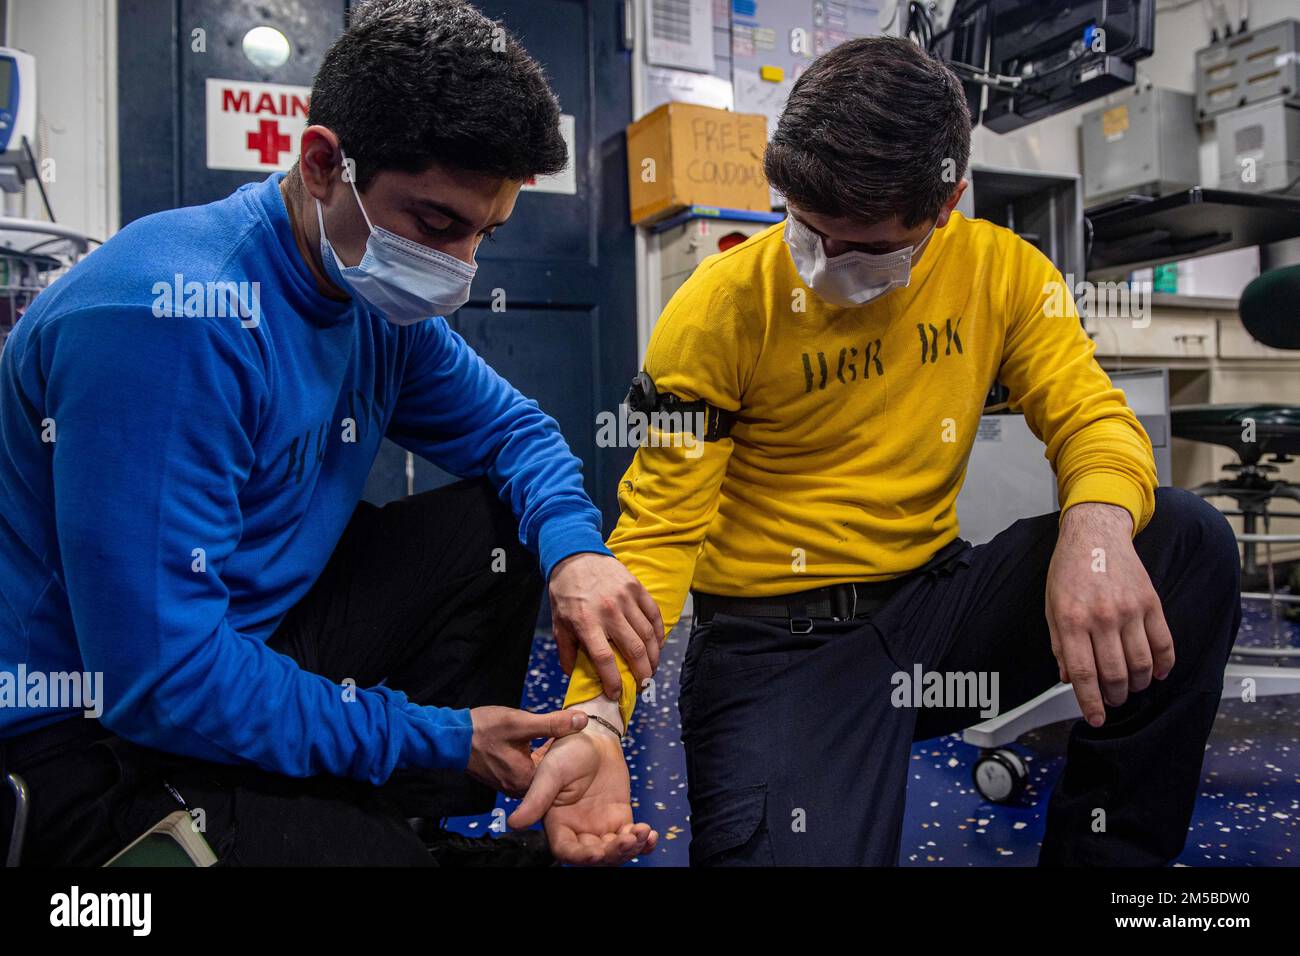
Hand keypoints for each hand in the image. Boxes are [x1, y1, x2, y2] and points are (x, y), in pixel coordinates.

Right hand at [466, 706, 587, 796]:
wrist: (450, 736)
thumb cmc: (483, 729)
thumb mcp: (521, 722)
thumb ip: (553, 723)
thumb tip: (582, 720)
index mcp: (526, 780)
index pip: (559, 771)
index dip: (567, 751)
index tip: (574, 736)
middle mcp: (517, 788)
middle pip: (548, 773)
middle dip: (556, 754)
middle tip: (564, 734)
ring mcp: (507, 784)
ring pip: (536, 770)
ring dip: (543, 755)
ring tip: (549, 736)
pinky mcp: (500, 778)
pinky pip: (523, 769)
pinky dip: (530, 757)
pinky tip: (531, 742)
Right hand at [509, 714, 657, 865]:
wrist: (594, 736)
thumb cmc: (566, 750)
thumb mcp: (550, 772)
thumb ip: (536, 799)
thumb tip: (514, 823)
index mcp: (558, 823)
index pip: (566, 851)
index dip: (580, 857)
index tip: (596, 854)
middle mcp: (578, 830)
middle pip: (595, 856)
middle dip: (613, 853)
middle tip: (628, 838)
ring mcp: (600, 826)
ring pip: (614, 852)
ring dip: (630, 848)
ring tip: (641, 833)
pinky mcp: (619, 818)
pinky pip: (631, 838)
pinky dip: (643, 842)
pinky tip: (651, 835)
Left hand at [549, 552, 663, 699]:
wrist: (575, 556)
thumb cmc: (565, 592)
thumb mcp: (559, 624)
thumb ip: (566, 652)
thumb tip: (573, 675)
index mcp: (586, 622)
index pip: (605, 659)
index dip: (614, 680)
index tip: (617, 693)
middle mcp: (608, 611)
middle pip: (634, 649)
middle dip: (642, 673)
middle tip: (643, 685)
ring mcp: (625, 598)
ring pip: (648, 634)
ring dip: (654, 656)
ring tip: (651, 670)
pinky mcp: (637, 588)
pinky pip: (654, 615)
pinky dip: (659, 633)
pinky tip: (658, 646)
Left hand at [1046, 502, 1174, 726]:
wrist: (1094, 535)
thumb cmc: (1068, 570)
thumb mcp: (1051, 607)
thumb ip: (1059, 645)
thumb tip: (1068, 679)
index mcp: (1070, 621)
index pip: (1084, 673)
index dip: (1090, 702)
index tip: (1096, 718)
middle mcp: (1101, 617)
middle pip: (1115, 674)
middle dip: (1115, 696)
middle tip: (1113, 700)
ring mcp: (1129, 610)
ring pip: (1141, 664)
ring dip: (1138, 685)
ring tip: (1131, 688)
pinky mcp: (1151, 603)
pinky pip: (1164, 643)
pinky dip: (1163, 664)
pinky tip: (1156, 674)